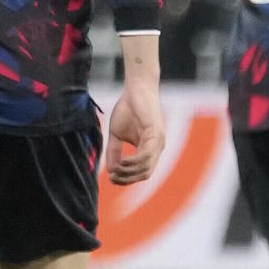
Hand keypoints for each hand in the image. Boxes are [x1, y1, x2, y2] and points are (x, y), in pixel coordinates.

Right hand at [105, 71, 165, 186]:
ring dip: (129, 172)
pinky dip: (134, 162)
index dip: (127, 179)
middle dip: (128, 179)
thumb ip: (114, 152)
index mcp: (150, 149)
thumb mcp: (117, 135)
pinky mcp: (155, 133)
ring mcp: (158, 141)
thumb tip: (110, 170)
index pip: (142, 172)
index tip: (112, 179)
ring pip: (146, 167)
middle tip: (112, 178)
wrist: (135, 89)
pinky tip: (122, 162)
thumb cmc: (128, 109)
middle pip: (145, 174)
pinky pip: (146, 155)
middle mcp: (157, 148)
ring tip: (115, 171)